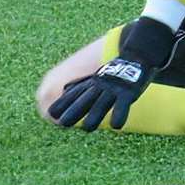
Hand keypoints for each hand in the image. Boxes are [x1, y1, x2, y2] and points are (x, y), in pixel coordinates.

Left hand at [50, 17, 177, 130]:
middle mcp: (99, 86)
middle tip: (62, 124)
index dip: (62, 103)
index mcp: (90, 83)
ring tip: (87, 129)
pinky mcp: (128, 92)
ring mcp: (113, 89)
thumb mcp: (94, 76)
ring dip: (94, 116)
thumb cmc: (113, 71)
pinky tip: (116, 126)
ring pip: (102, 104)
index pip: (73, 94)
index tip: (50, 114)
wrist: (135, 55)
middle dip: (73, 111)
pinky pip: (123, 105)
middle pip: (84, 100)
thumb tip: (64, 89)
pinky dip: (120, 114)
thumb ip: (80, 83)